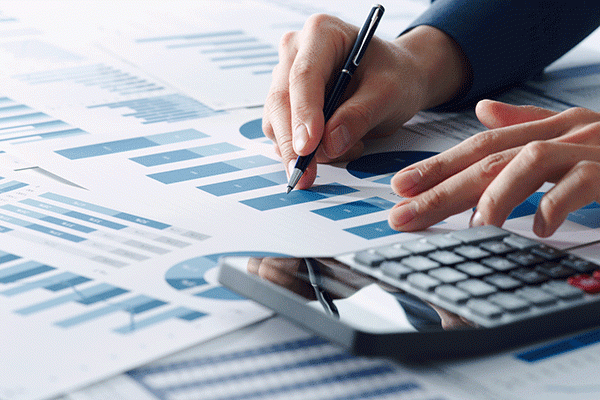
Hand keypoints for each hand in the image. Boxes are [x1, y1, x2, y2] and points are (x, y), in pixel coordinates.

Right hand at [262, 14, 469, 188]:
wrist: (396, 81)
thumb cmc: (395, 77)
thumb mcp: (389, 93)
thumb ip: (360, 116)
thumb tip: (329, 144)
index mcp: (321, 33)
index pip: (303, 76)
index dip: (303, 114)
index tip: (309, 148)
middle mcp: (296, 51)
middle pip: (281, 101)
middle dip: (293, 142)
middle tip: (305, 174)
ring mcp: (286, 78)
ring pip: (276, 121)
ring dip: (304, 148)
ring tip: (348, 146)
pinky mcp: (286, 104)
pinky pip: (283, 133)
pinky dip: (306, 150)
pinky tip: (336, 145)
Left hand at [389, 100, 599, 236]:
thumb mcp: (573, 134)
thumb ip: (527, 124)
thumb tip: (482, 110)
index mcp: (549, 127)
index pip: (480, 145)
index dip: (437, 165)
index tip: (400, 187)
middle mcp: (565, 132)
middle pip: (490, 157)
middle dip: (442, 186)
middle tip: (405, 212)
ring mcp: (593, 148)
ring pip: (529, 162)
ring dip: (494, 195)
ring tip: (472, 225)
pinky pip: (583, 184)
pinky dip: (556, 205)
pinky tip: (537, 228)